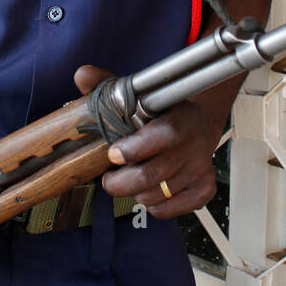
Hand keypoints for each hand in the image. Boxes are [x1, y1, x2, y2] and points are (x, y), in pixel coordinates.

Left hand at [74, 65, 219, 218]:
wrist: (199, 123)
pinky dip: (151, 205)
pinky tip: (149, 189)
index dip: (134, 149)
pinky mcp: (203, 191)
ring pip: (154, 197)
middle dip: (120, 182)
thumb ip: (109, 85)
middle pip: (151, 176)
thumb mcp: (140, 94)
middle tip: (109, 178)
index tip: (113, 153)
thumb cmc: (164, 110)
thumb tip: (82, 75)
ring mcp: (200, 170)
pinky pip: (166, 210)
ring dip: (135, 192)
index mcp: (181, 120)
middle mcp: (195, 147)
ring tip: (131, 178)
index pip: (162, 137)